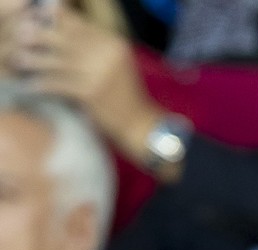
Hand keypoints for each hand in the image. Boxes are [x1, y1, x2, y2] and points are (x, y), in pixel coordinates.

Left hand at [10, 7, 162, 159]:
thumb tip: (64, 33)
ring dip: (34, 59)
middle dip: (40, 36)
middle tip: (22, 35)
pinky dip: (41, 83)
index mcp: (114, 44)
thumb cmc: (126, 96)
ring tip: (19, 59)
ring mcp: (98, 73)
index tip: (38, 20)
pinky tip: (31, 84)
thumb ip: (96, 48)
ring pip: (56, 60)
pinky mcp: (90, 92)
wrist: (141, 125)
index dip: (55, 20)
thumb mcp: (117, 64)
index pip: (79, 25)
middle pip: (64, 38)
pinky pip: (57, 83)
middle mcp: (107, 54)